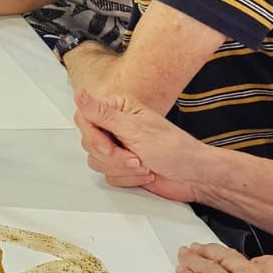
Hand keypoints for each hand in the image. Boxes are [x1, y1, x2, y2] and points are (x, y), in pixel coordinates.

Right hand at [73, 90, 212, 203]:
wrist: (193, 176)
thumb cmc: (174, 148)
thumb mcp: (135, 129)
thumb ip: (102, 114)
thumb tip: (79, 94)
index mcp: (118, 108)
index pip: (84, 118)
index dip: (94, 136)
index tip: (110, 146)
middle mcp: (115, 126)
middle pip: (89, 143)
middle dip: (114, 157)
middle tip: (136, 157)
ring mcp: (118, 147)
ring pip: (97, 161)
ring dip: (122, 169)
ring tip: (144, 164)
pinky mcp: (121, 166)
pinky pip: (108, 175)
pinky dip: (128, 178)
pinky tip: (145, 173)